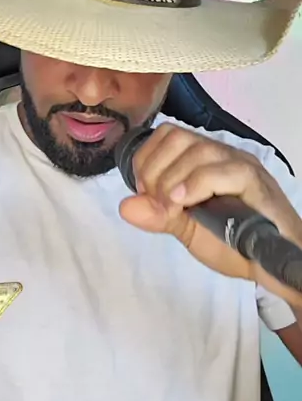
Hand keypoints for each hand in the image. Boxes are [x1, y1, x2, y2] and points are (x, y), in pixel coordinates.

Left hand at [119, 122, 301, 307]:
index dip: (147, 158)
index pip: (168, 134)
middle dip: (155, 168)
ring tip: (171, 207)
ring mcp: (240, 165)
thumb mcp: (187, 229)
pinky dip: (196, 184)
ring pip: (198, 151)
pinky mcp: (256, 182)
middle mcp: (222, 155)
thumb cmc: (234, 244)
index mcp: (204, 160)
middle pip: (178, 137)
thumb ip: (158, 216)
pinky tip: (184, 203)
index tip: (143, 190)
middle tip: (156, 200)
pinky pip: (223, 170)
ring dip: (172, 179)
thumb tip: (125, 205)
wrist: (274, 266)